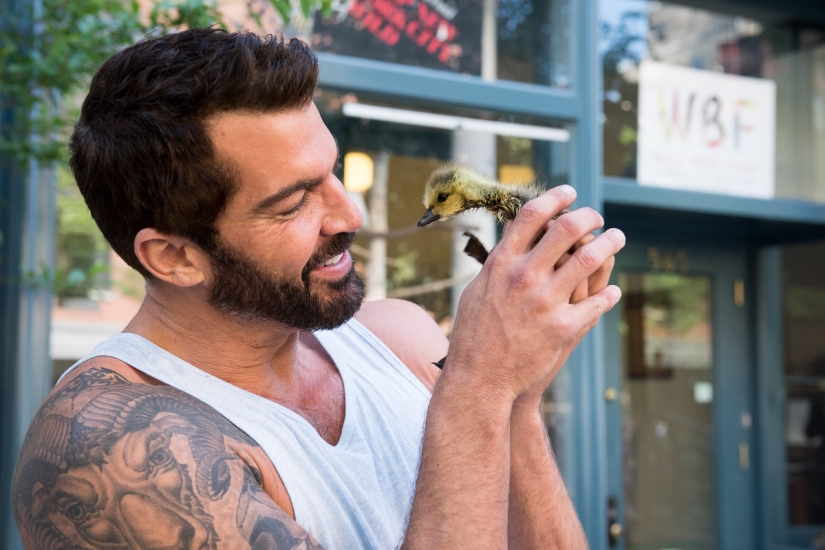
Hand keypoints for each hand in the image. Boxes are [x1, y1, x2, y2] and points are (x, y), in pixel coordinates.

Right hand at [445, 185, 624, 400]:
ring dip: (610, 242)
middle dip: (588, 216)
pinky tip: (612, 291)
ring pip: (590, 258)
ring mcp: (545, 301)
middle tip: (596, 216)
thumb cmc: (473, 335)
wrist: (479, 378)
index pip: (532, 216)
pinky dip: (609, 294)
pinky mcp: (563, 327)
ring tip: (617, 237)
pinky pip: (598, 302)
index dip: (555, 198)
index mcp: (502, 264)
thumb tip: (510, 244)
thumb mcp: (476, 291)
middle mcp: (524, 276)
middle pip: (566, 228)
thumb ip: (497, 265)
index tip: (569, 193)